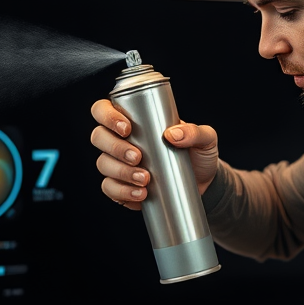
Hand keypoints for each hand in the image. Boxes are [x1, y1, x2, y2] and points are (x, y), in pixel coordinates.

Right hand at [90, 99, 219, 209]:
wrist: (203, 185)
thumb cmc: (198, 154)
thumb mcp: (205, 138)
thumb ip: (194, 132)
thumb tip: (172, 134)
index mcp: (132, 119)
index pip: (103, 110)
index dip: (107, 116)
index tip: (127, 128)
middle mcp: (119, 140)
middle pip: (98, 137)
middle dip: (115, 148)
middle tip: (138, 157)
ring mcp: (118, 164)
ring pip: (103, 164)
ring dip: (121, 172)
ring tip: (145, 179)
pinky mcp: (121, 186)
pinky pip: (110, 189)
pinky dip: (122, 192)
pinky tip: (141, 194)